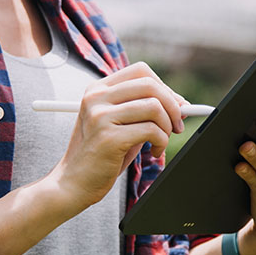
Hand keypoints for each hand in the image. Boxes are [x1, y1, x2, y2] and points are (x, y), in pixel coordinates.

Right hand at [50, 62, 186, 208]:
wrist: (74, 183)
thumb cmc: (102, 155)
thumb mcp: (122, 125)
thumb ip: (144, 111)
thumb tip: (181, 104)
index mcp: (97, 90)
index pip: (141, 71)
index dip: (164, 87)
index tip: (175, 107)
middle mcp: (96, 98)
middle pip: (150, 85)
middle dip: (172, 106)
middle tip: (176, 125)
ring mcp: (100, 116)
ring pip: (154, 107)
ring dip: (166, 127)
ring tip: (160, 142)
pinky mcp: (108, 137)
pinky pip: (152, 130)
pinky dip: (162, 142)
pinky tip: (155, 151)